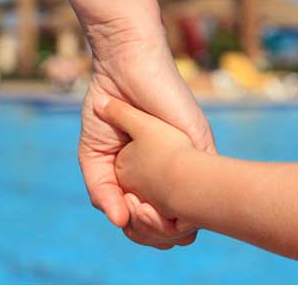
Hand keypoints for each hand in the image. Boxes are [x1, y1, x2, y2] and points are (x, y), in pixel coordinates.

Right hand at [78, 14, 214, 248]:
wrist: (122, 65)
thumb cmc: (107, 104)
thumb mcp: (94, 155)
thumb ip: (101, 189)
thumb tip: (119, 222)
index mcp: (150, 176)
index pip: (151, 219)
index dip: (138, 229)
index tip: (123, 217)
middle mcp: (174, 170)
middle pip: (175, 223)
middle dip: (154, 231)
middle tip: (133, 214)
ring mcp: (190, 159)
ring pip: (192, 211)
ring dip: (165, 221)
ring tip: (141, 206)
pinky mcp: (200, 143)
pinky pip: (203, 185)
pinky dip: (181, 201)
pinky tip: (156, 196)